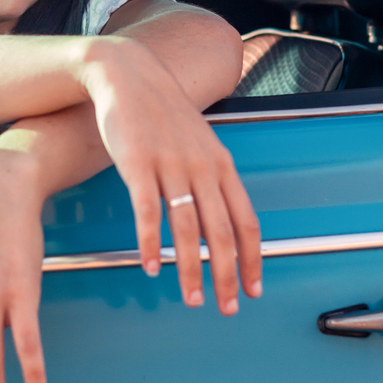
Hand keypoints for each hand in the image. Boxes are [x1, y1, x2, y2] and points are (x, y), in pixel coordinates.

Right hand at [79, 37, 262, 312]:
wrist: (129, 75)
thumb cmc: (163, 114)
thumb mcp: (200, 142)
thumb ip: (211, 178)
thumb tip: (221, 218)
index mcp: (221, 165)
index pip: (246, 221)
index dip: (252, 259)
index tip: (253, 289)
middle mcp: (202, 167)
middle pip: (221, 232)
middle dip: (227, 275)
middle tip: (226, 307)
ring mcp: (170, 165)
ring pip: (187, 227)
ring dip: (191, 268)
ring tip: (192, 297)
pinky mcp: (138, 164)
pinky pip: (147, 211)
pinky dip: (151, 243)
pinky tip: (151, 267)